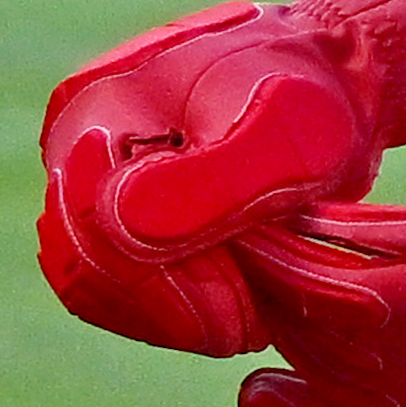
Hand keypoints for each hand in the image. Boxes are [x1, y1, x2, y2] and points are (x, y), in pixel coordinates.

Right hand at [38, 0, 405, 354]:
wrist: (330, 75)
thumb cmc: (316, 99)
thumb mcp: (289, 133)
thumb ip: (213, 179)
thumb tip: (122, 226)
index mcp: (101, 105)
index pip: (94, 223)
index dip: (160, 288)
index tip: (236, 321)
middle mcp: (75, 140)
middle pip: (86, 258)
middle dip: (168, 309)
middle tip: (243, 331)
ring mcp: (86, 173)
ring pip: (93, 278)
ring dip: (165, 314)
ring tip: (240, 320)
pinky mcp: (106, 205)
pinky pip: (108, 281)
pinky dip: (161, 308)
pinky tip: (220, 311)